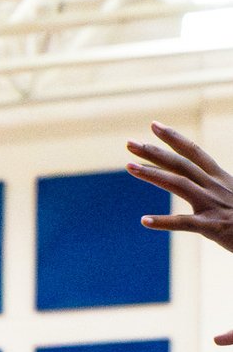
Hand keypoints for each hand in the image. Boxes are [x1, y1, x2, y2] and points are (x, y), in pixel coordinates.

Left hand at [128, 122, 232, 250]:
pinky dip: (163, 222)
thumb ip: (212, 185)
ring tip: (129, 167)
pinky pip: (184, 223)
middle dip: (154, 151)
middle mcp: (214, 186)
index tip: (154, 125)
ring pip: (179, 184)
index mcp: (219, 178)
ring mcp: (212, 205)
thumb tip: (197, 176)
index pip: (194, 152)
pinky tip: (144, 221)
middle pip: (180, 164)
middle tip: (129, 143)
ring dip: (153, 174)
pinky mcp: (212, 226)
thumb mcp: (231, 193)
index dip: (173, 138)